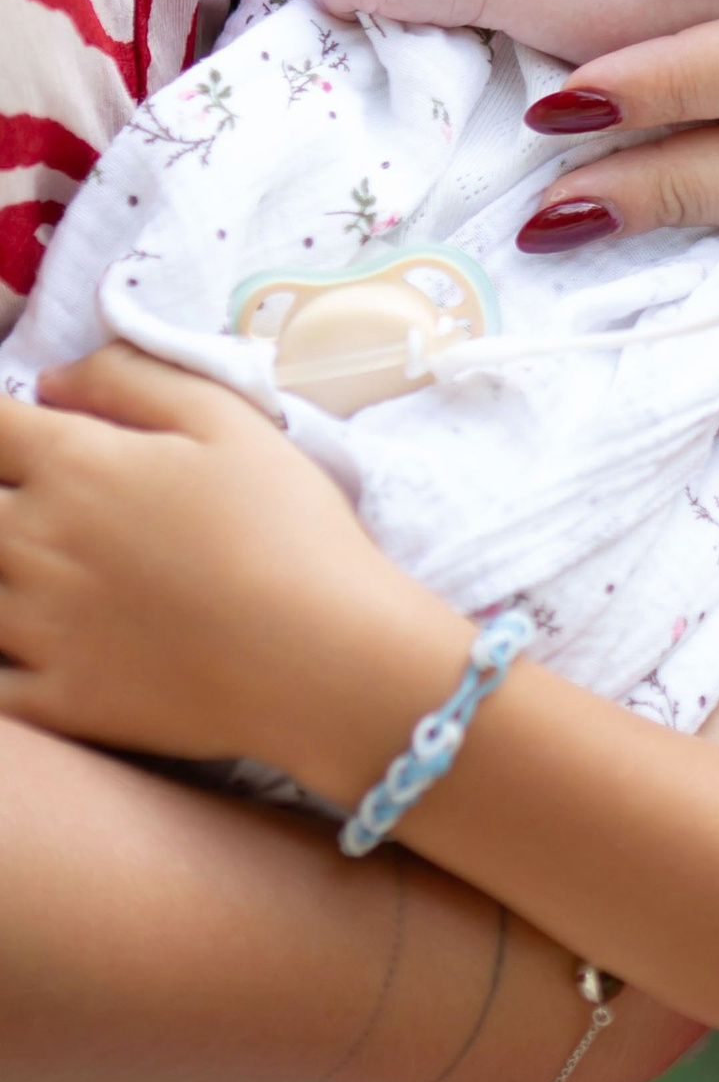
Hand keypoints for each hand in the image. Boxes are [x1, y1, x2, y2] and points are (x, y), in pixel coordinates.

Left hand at [0, 348, 467, 801]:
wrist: (324, 658)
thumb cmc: (289, 528)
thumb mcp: (228, 421)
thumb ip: (131, 380)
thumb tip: (53, 381)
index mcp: (74, 465)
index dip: (1, 428)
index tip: (22, 439)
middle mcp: (33, 542)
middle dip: (5, 496)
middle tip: (61, 510)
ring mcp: (35, 629)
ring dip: (4, 576)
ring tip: (50, 573)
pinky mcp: (55, 701)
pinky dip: (4, 660)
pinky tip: (40, 647)